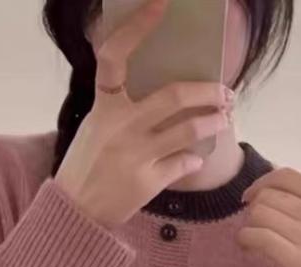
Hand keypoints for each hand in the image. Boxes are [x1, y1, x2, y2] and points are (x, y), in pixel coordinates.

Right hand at [54, 0, 234, 229]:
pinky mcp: (147, 183)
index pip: (115, 57)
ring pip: (189, 130)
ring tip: (224, 118)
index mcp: (102, 107)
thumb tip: (164, 89)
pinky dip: (194, 159)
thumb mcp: (95, 127)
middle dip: (208, 91)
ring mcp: (135, 156)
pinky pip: (184, 163)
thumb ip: (120, 106)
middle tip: (225, 91)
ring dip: (214, 122)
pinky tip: (196, 157)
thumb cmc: (87, 164)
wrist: (75, 211)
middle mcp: (120, 128)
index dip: (137, 27)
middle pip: (174, 96)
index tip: (160, 4)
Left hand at [236, 166, 300, 266]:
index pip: (286, 176)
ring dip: (248, 224)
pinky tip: (247, 246)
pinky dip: (245, 238)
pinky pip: (259, 238)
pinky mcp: (297, 259)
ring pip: (260, 215)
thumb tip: (265, 186)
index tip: (252, 196)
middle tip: (255, 223)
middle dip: (253, 208)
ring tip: (251, 237)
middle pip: (268, 196)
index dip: (262, 182)